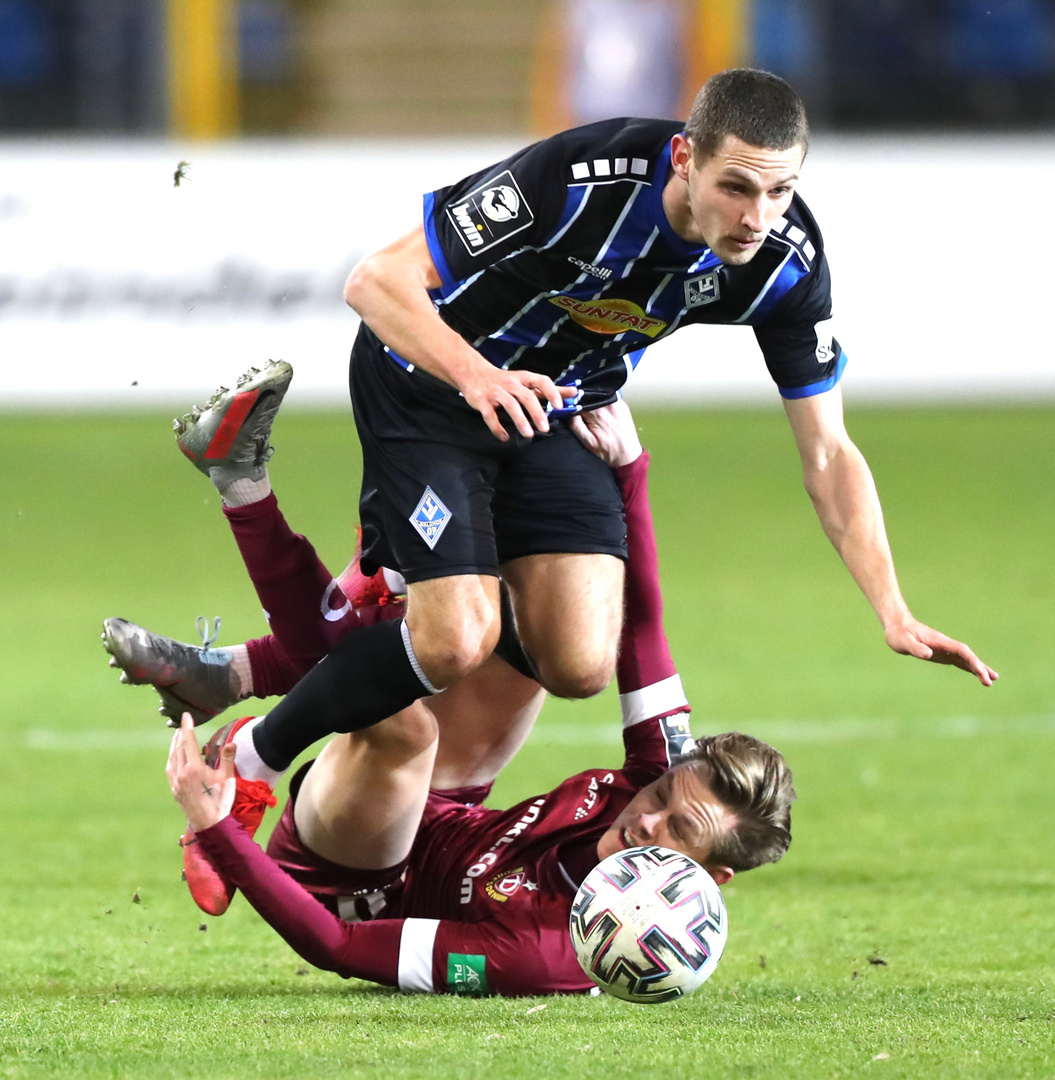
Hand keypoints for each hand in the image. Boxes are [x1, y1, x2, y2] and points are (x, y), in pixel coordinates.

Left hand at [166, 714, 235, 830]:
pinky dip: (171, 759)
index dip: (187, 727)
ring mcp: (176, 783)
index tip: (186, 716)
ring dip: (174, 746)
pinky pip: (170, 769)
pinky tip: (174, 758)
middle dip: (180, 735)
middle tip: (182, 724)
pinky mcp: (175, 790)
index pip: (189, 742)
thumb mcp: (227, 778)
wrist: (209, 824)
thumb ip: (228, 759)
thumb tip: (231, 742)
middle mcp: (182, 773)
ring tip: (177, 737)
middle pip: (178, 748)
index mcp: (194, 768)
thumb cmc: (220, 800)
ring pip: (172, 759)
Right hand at [458, 363, 577, 441]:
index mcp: (523, 378)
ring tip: (528, 434)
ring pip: (510, 405)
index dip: (551, 392)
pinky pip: (490, 416)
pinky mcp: (483, 402)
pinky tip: (505, 437)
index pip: (541, 381)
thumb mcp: (527, 381)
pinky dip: (498, 428)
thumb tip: (574, 393)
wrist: (473, 373)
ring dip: (520, 421)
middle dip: (537, 412)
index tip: (559, 406)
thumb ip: (549, 389)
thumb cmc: (505, 380)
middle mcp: (511, 383)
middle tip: (545, 428)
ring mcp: (496, 392)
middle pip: (527, 396)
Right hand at [568, 399, 642, 466]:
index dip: (574, 405)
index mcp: (597, 414)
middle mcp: (607, 405)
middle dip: (584, 403)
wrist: (627, 455)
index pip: (579, 401)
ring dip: (593, 402)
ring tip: (595, 416)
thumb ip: (575, 424)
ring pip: (598, 396)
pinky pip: (608, 397)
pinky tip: (603, 413)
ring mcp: (617, 404)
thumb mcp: (586, 441)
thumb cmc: (607, 451)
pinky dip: (603, 402)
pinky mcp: (623, 405)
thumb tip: (569, 411)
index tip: (573, 411)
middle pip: (589, 397)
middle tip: (585, 415)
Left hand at [884, 619, 998, 685]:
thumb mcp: (903, 641)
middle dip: (979, 667)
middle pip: (967, 656)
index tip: (981, 672)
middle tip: (991, 680)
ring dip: (979, 668)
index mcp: (939, 641)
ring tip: (993, 679)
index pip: (961, 651)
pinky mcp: (941, 654)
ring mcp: (945, 649)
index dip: (972, 661)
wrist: (897, 626)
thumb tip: (928, 654)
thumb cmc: (898, 634)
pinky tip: (978, 674)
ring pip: (966, 659)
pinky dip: (969, 668)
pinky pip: (959, 661)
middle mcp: (945, 645)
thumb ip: (915, 648)